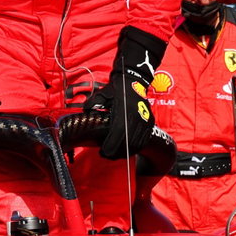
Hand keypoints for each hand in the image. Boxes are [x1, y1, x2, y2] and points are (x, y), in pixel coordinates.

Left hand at [83, 26, 167, 160]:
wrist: (134, 80)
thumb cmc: (116, 88)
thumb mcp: (102, 94)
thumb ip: (92, 104)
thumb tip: (85, 112)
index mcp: (124, 111)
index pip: (118, 134)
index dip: (110, 146)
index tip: (103, 152)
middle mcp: (137, 117)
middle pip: (127, 143)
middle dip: (116, 152)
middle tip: (107, 155)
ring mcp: (145, 121)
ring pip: (137, 144)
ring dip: (125, 152)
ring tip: (115, 154)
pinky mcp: (150, 123)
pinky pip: (144, 140)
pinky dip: (135, 147)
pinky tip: (126, 149)